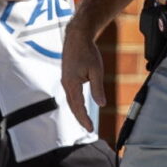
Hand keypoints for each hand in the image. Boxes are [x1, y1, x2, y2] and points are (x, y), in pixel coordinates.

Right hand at [60, 18, 105, 132]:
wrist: (77, 37)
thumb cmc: (87, 52)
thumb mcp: (96, 71)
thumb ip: (97, 88)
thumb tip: (101, 104)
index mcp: (72, 84)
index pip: (78, 107)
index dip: (84, 119)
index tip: (90, 129)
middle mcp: (66, 84)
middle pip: (72, 106)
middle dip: (80, 118)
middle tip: (88, 128)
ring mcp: (65, 80)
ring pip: (70, 100)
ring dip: (77, 111)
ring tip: (85, 120)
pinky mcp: (67, 77)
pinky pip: (70, 94)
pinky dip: (75, 102)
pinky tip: (80, 105)